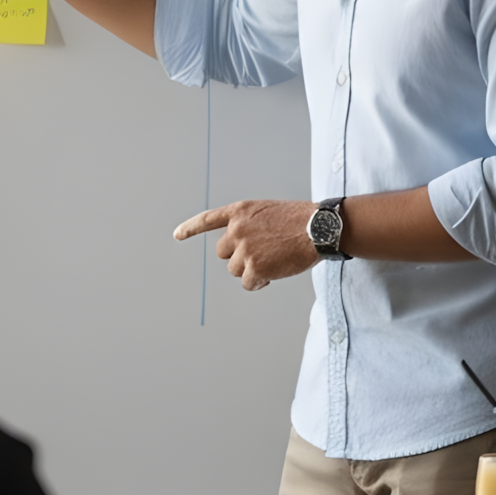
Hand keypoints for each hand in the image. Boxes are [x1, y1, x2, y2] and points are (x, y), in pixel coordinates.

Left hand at [174, 200, 317, 290]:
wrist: (318, 228)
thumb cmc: (300, 220)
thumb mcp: (268, 212)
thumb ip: (250, 225)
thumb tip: (243, 248)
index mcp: (240, 211)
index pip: (208, 219)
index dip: (191, 228)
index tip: (177, 235)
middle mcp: (237, 229)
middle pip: (223, 253)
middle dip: (239, 256)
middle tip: (263, 254)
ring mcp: (244, 249)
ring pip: (234, 269)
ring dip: (250, 270)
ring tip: (273, 260)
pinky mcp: (253, 267)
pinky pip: (247, 283)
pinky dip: (258, 283)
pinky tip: (274, 273)